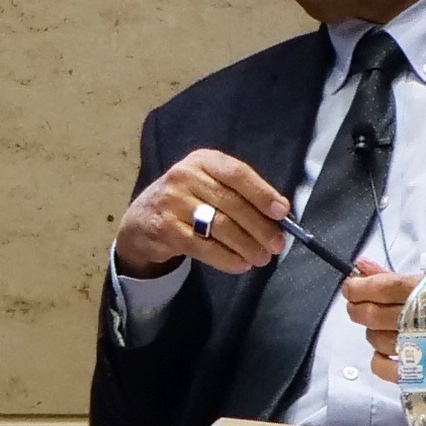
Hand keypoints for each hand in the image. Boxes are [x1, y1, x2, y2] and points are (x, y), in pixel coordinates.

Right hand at [119, 150, 292, 278]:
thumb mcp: (208, 185)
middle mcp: (184, 175)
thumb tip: (280, 217)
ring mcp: (172, 201)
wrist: (142, 220)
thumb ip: (240, 194)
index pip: (237, 173)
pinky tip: (240, 265)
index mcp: (203, 160)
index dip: (262, 193)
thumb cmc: (188, 200)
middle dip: (260, 227)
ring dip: (246, 246)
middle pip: (231, 203)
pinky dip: (227, 258)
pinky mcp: (165, 229)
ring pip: (220, 226)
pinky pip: (204, 246)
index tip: (282, 212)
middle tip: (277, 245)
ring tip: (262, 258)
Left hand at [345, 270, 425, 384]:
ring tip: (380, 327)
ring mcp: (421, 350)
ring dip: (370, 332)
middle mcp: (421, 321)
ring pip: (375, 340)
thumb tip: (362, 267)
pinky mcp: (424, 373)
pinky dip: (378, 360)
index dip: (358, 287)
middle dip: (357, 308)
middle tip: (356, 305)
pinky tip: (385, 352)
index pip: (381, 288)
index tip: (350, 286)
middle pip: (372, 315)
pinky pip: (385, 369)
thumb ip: (397, 278)